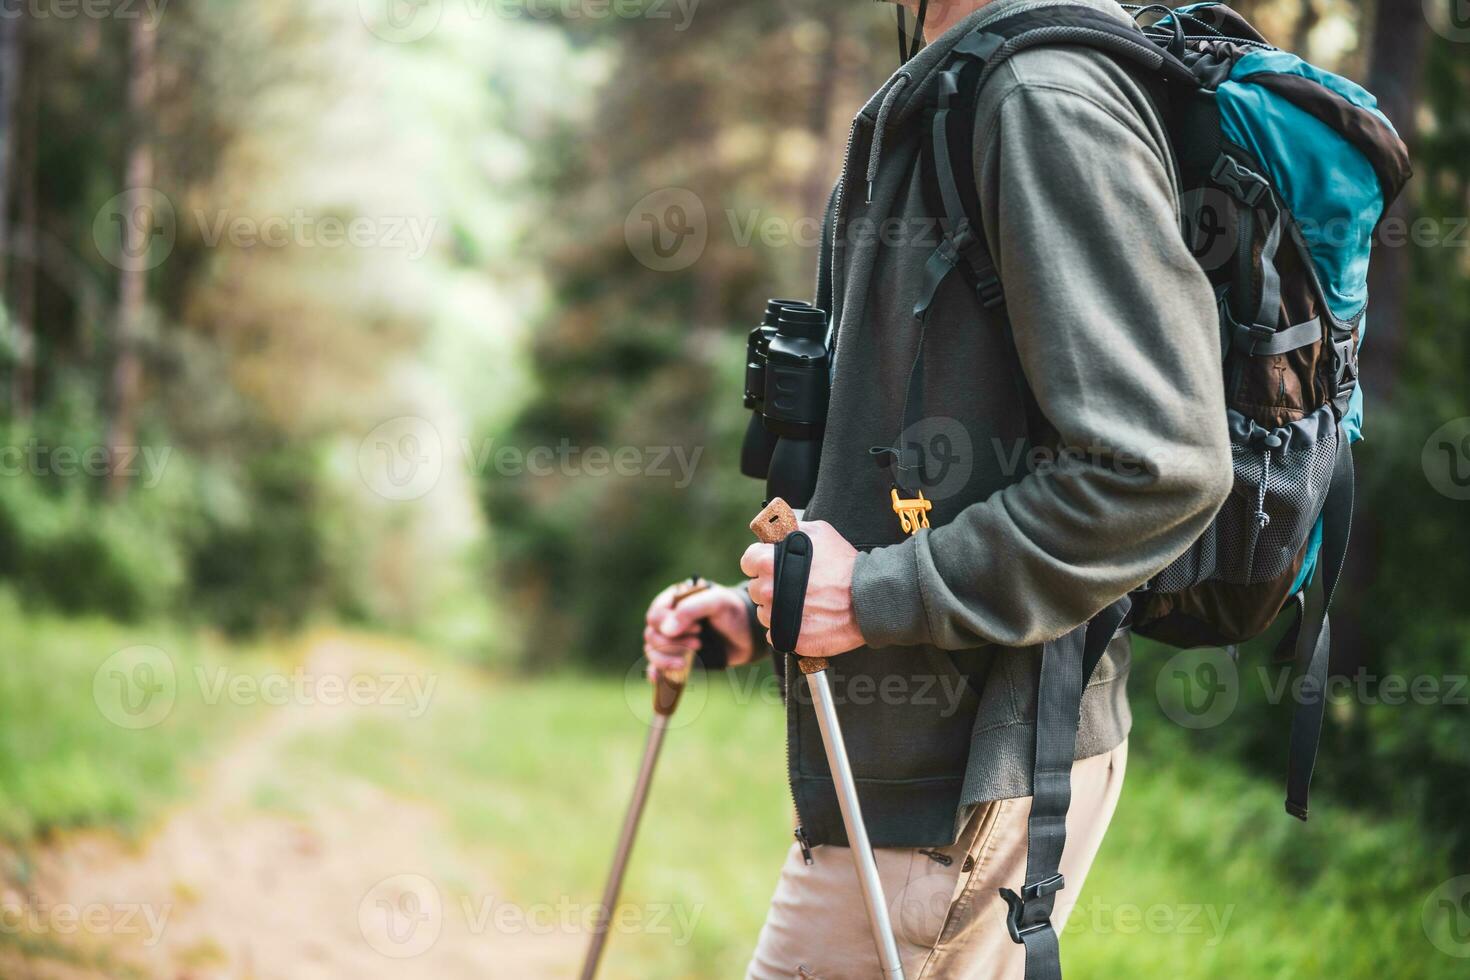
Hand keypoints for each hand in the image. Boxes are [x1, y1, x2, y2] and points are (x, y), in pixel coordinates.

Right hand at [643, 582, 754, 681]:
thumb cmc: (732, 612)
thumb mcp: (716, 602)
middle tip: (698, 643)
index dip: (670, 625)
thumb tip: (666, 630)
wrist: (748, 635)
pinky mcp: (676, 656)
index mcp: (673, 601)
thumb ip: (691, 609)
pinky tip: (657, 678)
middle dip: (672, 644)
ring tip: (685, 663)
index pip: (655, 616)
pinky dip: (655, 672)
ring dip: (665, 660)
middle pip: (651, 635)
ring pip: (651, 651)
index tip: (698, 629)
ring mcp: (671, 639)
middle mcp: (668, 619)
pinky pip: (656, 665)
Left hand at [741, 520, 863, 658]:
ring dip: (777, 608)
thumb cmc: (843, 563)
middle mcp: (768, 591)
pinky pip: (775, 634)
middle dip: (771, 586)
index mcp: (768, 562)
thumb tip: (777, 532)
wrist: (867, 597)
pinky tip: (804, 619)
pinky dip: (786, 628)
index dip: (759, 562)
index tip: (771, 566)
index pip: (748, 562)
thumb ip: (791, 530)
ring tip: (802, 602)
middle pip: (756, 589)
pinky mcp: (789, 638)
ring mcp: (777, 617)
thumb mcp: (818, 532)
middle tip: (794, 585)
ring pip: (765, 613)